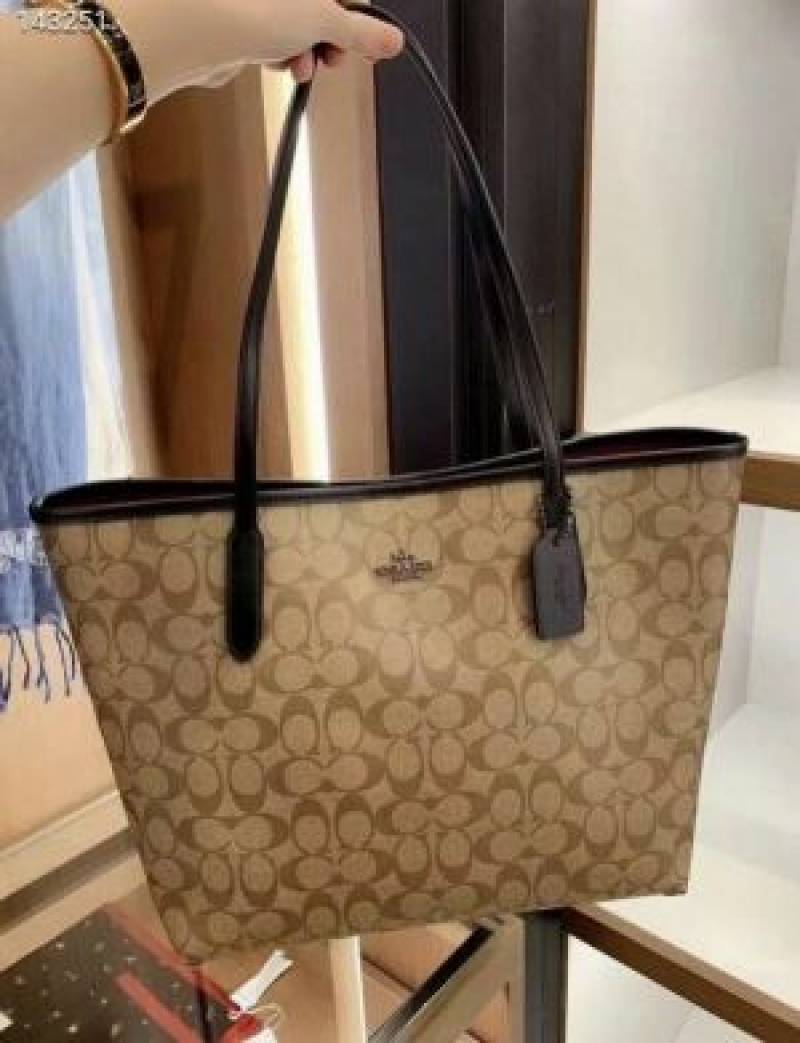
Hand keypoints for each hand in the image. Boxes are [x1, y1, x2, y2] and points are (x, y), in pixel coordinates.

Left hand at [117, 0, 404, 102]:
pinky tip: (281, 64)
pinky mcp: (239, 18)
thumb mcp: (324, 19)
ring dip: (307, 49)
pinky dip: (281, 53)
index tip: (364, 42)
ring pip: (295, 24)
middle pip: (321, 6)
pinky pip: (271, 35)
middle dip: (330, 37)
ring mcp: (257, 1)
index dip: (356, 18)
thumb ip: (360, 32)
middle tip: (334, 58)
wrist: (195, 28)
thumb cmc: (251, 8)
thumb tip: (392, 40)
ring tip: (303, 64)